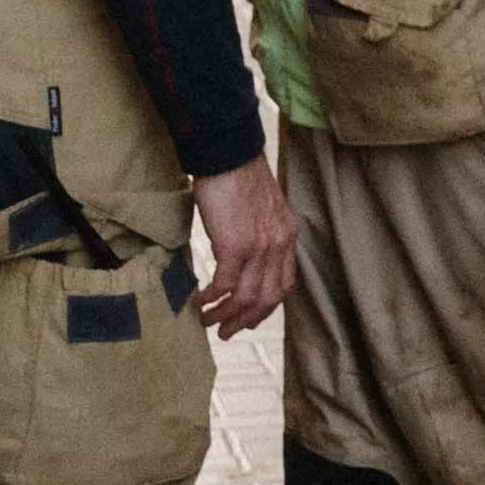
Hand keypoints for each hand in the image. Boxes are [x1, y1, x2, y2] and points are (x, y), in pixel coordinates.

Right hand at [187, 158, 298, 338]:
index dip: (266, 307)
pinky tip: (199, 300)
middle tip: (226, 332)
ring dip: (225, 315)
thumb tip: (242, 254)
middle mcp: (278, 245)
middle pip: (268, 298)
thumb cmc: (237, 174)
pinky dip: (211, 298)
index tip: (249, 318)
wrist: (228, 152)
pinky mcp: (235, 246)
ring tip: (207, 321)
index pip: (284, 283)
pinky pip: (225, 286)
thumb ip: (260, 232)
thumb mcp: (261, 208)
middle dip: (246, 320)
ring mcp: (259, 248)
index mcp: (286, 235)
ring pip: (246, 297)